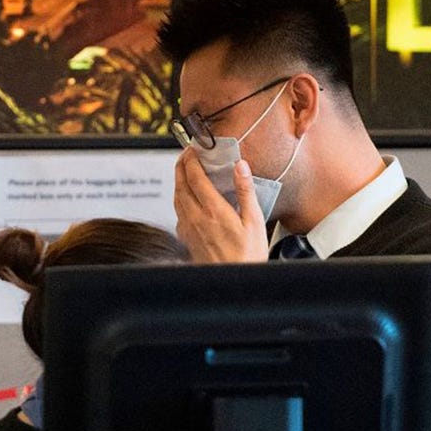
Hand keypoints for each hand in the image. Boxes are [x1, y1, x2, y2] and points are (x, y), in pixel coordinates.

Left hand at [173, 149, 268, 263]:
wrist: (232, 282)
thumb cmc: (247, 256)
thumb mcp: (254, 221)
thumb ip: (246, 191)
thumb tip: (240, 167)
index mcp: (213, 211)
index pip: (194, 177)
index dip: (191, 159)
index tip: (193, 149)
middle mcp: (196, 218)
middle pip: (180, 184)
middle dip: (180, 166)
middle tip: (186, 154)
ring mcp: (189, 229)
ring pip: (176, 198)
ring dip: (178, 181)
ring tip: (185, 171)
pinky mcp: (187, 238)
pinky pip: (178, 213)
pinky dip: (180, 199)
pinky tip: (187, 199)